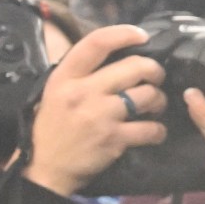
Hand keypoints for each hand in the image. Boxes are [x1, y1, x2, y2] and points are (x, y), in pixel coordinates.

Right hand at [22, 25, 166, 198]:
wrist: (45, 169)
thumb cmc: (52, 129)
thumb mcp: (55, 94)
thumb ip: (81, 75)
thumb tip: (116, 57)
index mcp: (65, 78)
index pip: (96, 43)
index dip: (124, 34)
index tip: (142, 36)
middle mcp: (83, 92)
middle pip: (135, 67)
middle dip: (154, 71)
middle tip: (155, 79)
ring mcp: (100, 115)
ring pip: (149, 95)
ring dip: (159, 100)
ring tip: (154, 106)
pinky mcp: (114, 139)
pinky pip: (151, 128)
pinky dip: (158, 131)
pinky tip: (153, 132)